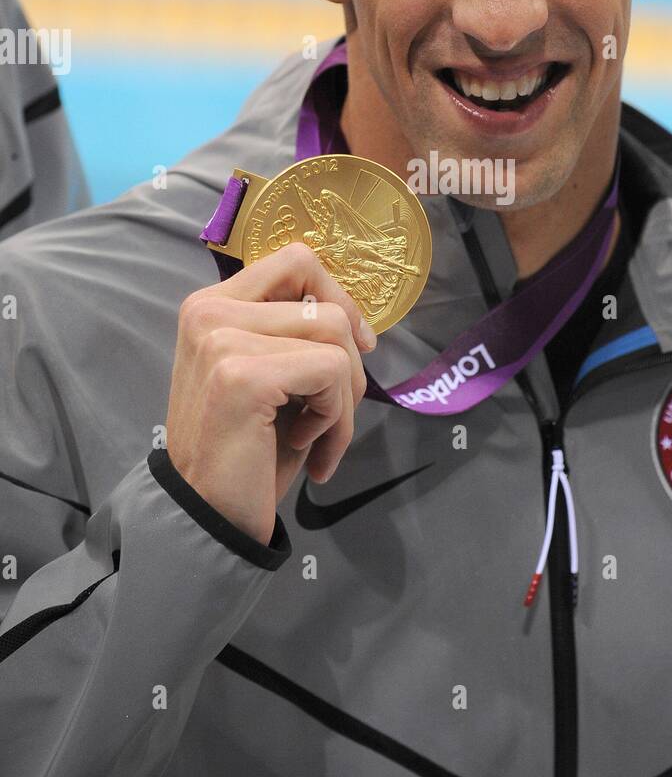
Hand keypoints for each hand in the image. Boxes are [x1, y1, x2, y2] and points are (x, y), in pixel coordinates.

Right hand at [166, 244, 377, 544]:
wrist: (211, 516)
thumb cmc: (250, 450)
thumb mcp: (276, 376)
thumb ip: (298, 333)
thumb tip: (356, 322)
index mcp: (213, 305)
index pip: (297, 260)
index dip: (339, 299)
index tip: (355, 347)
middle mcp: (209, 311)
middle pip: (325, 303)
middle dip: (349, 363)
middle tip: (331, 412)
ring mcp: (220, 339)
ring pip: (335, 336)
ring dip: (344, 397)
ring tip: (316, 435)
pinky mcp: (241, 375)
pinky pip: (332, 372)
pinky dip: (335, 418)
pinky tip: (303, 446)